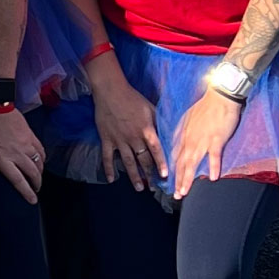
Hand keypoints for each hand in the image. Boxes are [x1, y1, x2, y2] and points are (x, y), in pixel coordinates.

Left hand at [0, 108, 44, 203]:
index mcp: (2, 158)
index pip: (18, 180)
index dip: (27, 192)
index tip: (33, 201)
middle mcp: (17, 153)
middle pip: (33, 173)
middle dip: (37, 184)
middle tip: (36, 190)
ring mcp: (25, 143)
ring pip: (39, 162)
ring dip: (40, 172)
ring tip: (38, 177)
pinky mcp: (30, 134)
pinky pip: (41, 149)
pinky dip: (42, 157)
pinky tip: (40, 161)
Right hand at [92, 76, 166, 190]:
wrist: (110, 90)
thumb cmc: (132, 97)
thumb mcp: (150, 108)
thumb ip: (160, 122)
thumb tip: (171, 133)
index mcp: (145, 129)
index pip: (156, 150)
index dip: (161, 163)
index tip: (166, 175)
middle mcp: (133, 137)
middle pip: (143, 159)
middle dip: (150, 174)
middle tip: (155, 187)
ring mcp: (119, 140)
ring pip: (127, 162)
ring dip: (134, 176)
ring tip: (140, 188)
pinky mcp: (106, 139)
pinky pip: (107, 157)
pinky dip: (108, 168)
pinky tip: (111, 179)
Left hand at [171, 88, 243, 198]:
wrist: (219, 96)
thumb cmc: (206, 106)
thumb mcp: (188, 119)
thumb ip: (184, 132)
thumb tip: (180, 143)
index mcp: (183, 134)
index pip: (175, 156)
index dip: (172, 170)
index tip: (170, 183)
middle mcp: (189, 139)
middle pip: (181, 163)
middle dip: (178, 180)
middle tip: (176, 195)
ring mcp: (202, 140)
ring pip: (192, 162)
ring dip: (188, 178)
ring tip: (185, 192)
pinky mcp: (216, 139)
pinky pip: (214, 155)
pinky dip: (213, 166)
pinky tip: (212, 178)